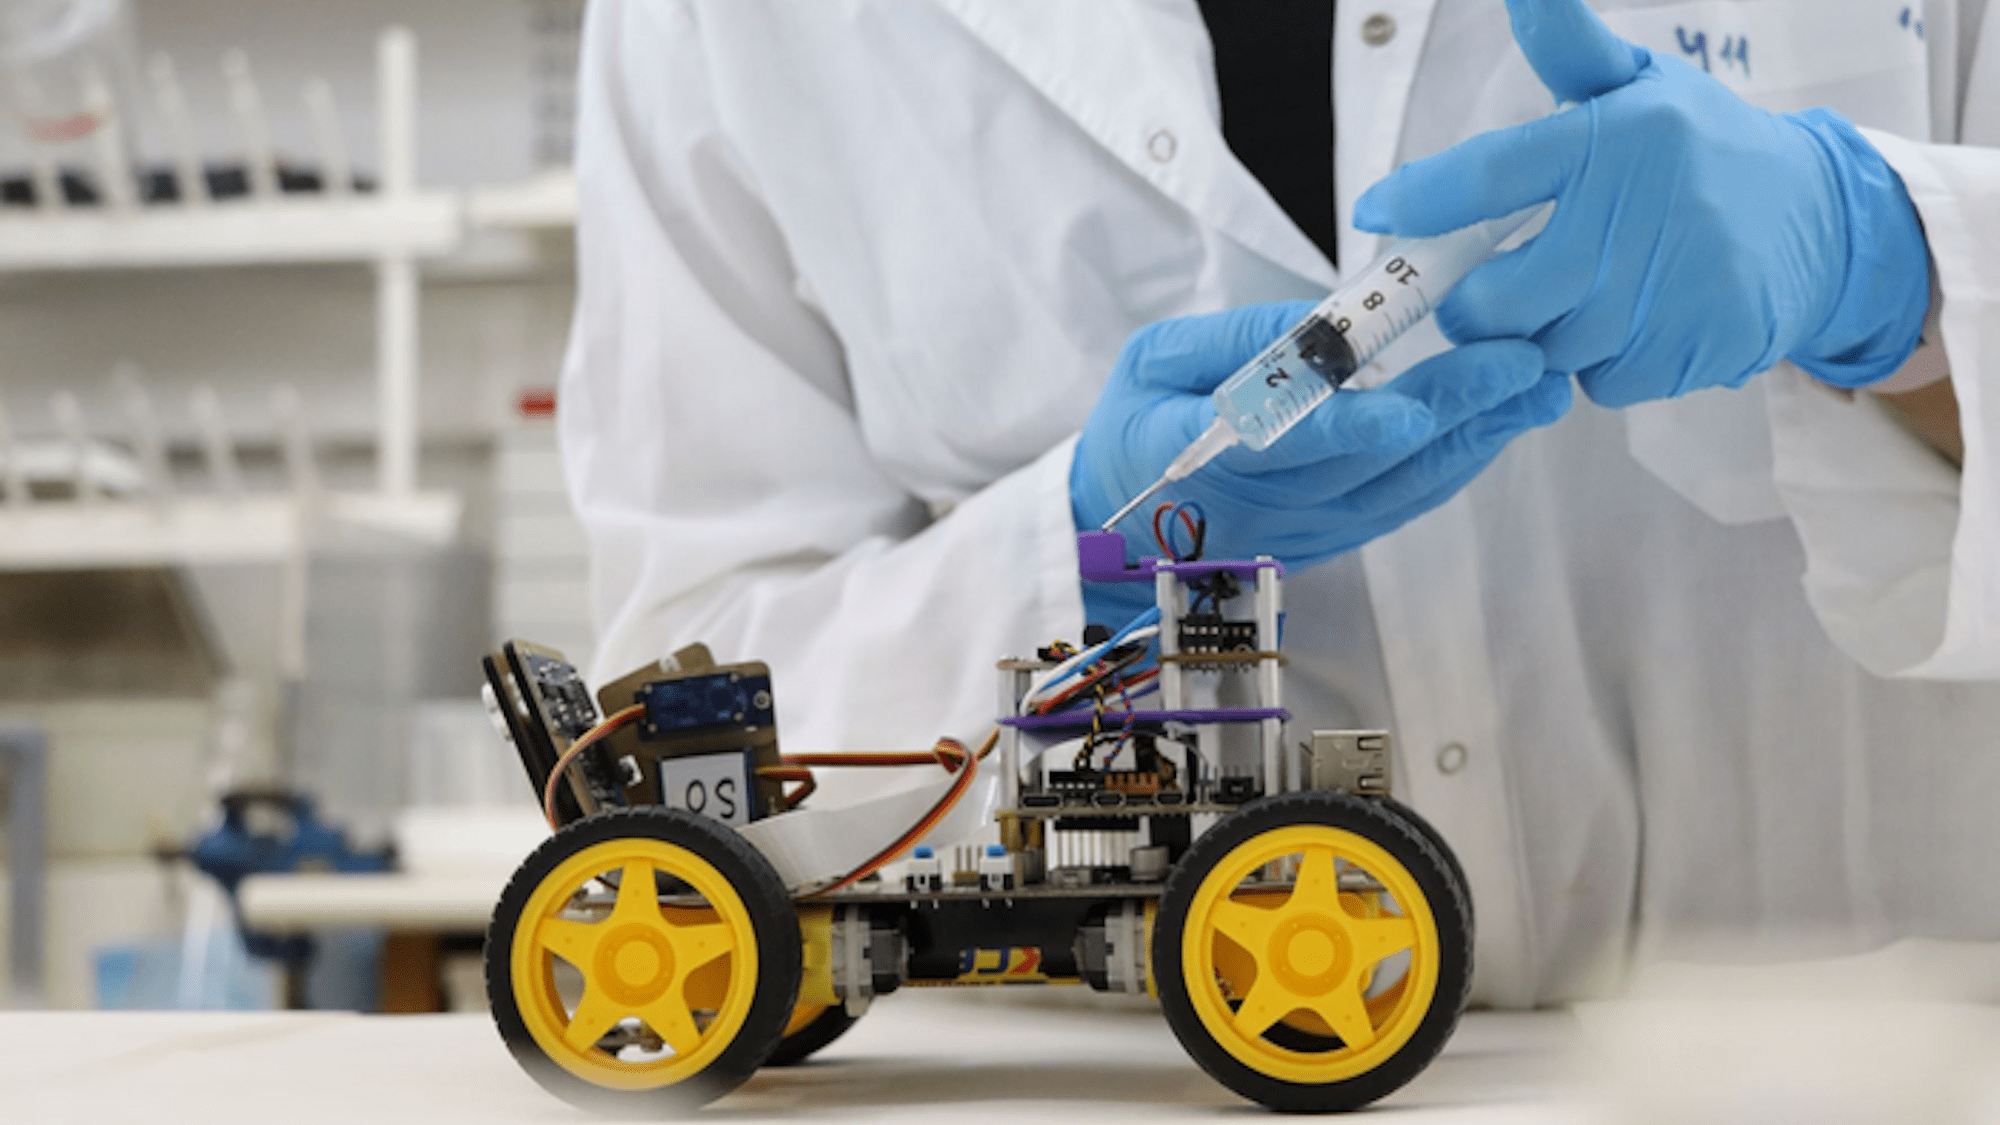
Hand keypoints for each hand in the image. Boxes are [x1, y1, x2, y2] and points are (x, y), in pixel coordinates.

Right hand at [1071, 302, 1569, 617]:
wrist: (1123, 529)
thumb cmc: (1138, 425)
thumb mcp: (1152, 363)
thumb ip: (1232, 341)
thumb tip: (1324, 320)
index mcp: (1206, 455)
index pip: (1282, 444)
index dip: (1346, 429)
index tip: (1406, 413)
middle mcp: (1268, 503)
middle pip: (1371, 462)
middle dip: (1453, 411)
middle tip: (1523, 364)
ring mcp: (1310, 528)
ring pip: (1406, 486)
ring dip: (1478, 436)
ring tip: (1538, 387)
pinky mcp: (1338, 536)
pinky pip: (1409, 501)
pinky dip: (1462, 461)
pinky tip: (1505, 422)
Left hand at [1352, 0, 1931, 405]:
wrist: (1823, 220)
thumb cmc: (1705, 149)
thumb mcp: (1639, 85)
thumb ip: (1569, 45)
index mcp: (1615, 142)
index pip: (1486, 177)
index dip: (1418, 200)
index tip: (1375, 210)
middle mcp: (1636, 218)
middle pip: (1496, 301)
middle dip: (1474, 302)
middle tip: (1488, 285)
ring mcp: (1665, 292)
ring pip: (1543, 350)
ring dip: (1542, 334)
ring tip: (1576, 293)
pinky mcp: (1690, 350)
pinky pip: (1599, 383)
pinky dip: (1599, 363)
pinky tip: (1628, 322)